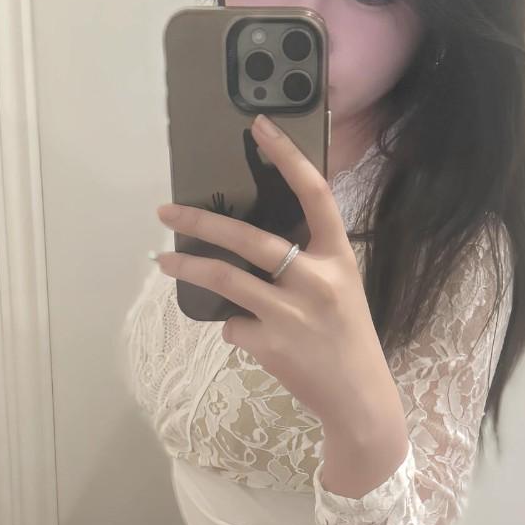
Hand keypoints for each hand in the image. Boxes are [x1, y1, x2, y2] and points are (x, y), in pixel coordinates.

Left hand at [153, 112, 396, 433]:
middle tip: (167, 212)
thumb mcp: (341, 288)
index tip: (259, 126)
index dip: (287, 156)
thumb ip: (308, 261)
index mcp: (338, 257)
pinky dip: (233, 328)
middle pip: (250, 238)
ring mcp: (292, 314)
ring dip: (189, 269)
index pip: (315, 193)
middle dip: (202, 222)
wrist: (359, 398)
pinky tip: (251, 337)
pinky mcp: (272, 344)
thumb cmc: (347, 338)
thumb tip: (249, 240)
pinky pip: (233, 326)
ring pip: (226, 280)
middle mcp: (317, 280)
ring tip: (165, 262)